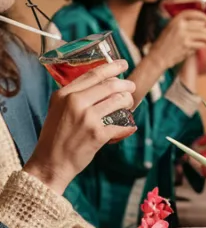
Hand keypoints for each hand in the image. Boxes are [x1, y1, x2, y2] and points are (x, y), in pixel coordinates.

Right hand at [24, 61, 135, 194]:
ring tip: (129, 104)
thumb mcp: (57, 110)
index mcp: (64, 94)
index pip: (92, 75)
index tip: (122, 63)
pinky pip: (121, 125)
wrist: (50, 163)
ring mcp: (88, 118)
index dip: (111, 67)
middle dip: (125, 85)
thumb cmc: (55, 137)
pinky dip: (127, 126)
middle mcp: (75, 103)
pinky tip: (129, 127)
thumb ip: (73, 97)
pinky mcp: (98, 134)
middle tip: (131, 86)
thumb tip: (98, 86)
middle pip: (110, 86)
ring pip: (118, 102)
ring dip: (128, 102)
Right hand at [147, 11, 205, 71]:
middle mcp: (180, 26)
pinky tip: (202, 46)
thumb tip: (203, 24)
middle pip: (201, 25)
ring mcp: (184, 36)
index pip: (193, 14)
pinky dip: (204, 45)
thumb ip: (184, 25)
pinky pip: (202, 44)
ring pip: (204, 34)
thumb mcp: (171, 29)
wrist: (158, 56)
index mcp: (176, 20)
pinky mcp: (187, 46)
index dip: (203, 16)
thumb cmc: (165, 44)